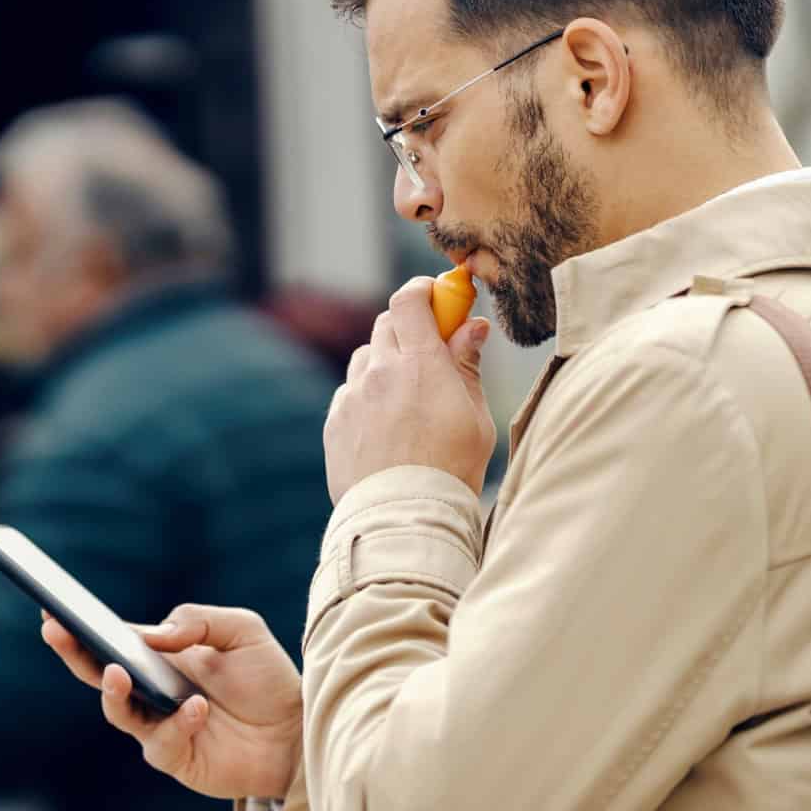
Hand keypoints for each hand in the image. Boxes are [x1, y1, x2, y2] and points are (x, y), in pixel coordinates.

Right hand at [40, 606, 301, 799]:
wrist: (300, 729)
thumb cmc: (267, 678)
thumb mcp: (241, 630)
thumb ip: (197, 621)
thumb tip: (150, 634)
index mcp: (160, 658)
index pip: (111, 641)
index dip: (80, 626)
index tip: (53, 607)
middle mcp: (151, 693)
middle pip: (98, 675)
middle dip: (73, 652)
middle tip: (56, 630)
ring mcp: (160, 727)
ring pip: (119, 713)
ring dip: (112, 693)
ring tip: (120, 671)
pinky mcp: (177, 759)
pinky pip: (162, 742)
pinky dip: (178, 723)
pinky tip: (197, 708)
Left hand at [324, 277, 495, 500]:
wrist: (405, 518)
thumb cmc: (452, 470)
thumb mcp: (475, 417)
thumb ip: (467, 366)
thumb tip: (472, 326)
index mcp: (421, 364)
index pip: (409, 301)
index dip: (422, 291)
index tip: (435, 295)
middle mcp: (380, 373)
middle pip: (386, 324)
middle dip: (408, 329)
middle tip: (429, 351)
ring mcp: (352, 397)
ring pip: (365, 358)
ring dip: (384, 364)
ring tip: (406, 398)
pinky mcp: (335, 423)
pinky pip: (349, 394)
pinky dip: (366, 397)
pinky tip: (385, 426)